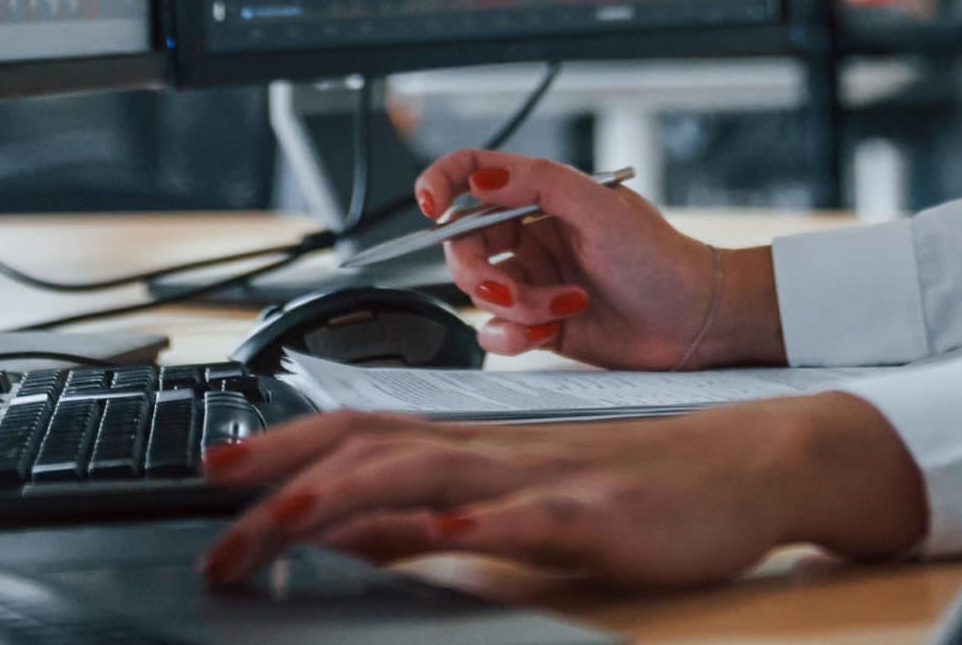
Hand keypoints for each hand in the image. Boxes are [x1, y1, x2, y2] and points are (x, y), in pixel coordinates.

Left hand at [196, 393, 928, 587]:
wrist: (751, 465)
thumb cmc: (647, 489)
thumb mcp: (537, 503)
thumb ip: (460, 508)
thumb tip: (371, 529)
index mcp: (487, 445)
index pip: (368, 432)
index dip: (288, 448)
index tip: (216, 471)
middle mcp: (504, 449)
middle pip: (378, 447)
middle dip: (287, 480)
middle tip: (211, 517)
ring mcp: (550, 476)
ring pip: (435, 472)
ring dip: (349, 495)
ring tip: (279, 520)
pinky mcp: (599, 515)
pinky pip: (528, 514)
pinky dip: (474, 519)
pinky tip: (433, 529)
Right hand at [412, 148, 783, 367]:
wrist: (695, 323)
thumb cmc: (661, 259)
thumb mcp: (602, 209)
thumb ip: (541, 184)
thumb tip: (481, 176)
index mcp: (545, 194)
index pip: (477, 173)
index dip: (442, 182)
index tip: (427, 206)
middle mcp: (534, 234)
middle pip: (465, 242)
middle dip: (475, 271)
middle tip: (503, 290)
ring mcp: (535, 278)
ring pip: (480, 292)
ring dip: (511, 307)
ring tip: (558, 307)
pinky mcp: (541, 322)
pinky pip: (498, 332)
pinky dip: (515, 337)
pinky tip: (554, 328)